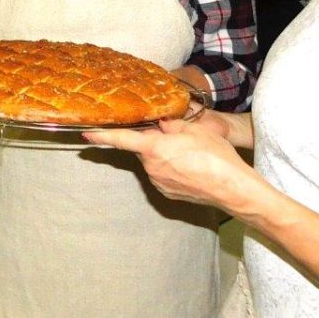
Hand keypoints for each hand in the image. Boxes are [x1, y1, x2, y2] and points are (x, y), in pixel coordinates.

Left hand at [82, 119, 253, 212]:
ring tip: (190, 153)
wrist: (233, 188)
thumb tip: (162, 125)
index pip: (121, 139)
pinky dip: (171, 168)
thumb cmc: (215, 155)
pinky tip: (191, 167)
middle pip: (143, 148)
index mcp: (154, 148)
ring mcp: (158, 182)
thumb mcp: (195, 129)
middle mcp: (151, 167)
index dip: (101, 135)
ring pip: (153, 162)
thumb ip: (172, 124)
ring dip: (164, 155)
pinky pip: (163, 174)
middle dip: (153, 141)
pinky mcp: (167, 193)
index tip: (85, 133)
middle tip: (176, 136)